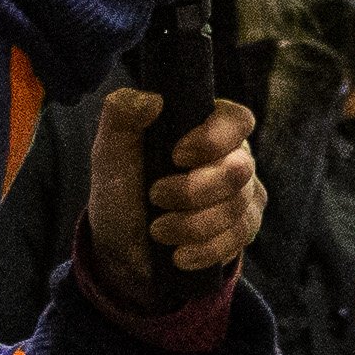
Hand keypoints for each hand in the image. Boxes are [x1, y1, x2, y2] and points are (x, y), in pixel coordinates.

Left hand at [84, 89, 262, 303]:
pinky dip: (204, 249)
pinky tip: (179, 254)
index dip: (214, 138)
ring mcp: (244, 193)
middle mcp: (235, 156)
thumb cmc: (121, 188)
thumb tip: (151, 100)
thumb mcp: (110, 151)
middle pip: (238, 170)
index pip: (237, 120)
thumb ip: (121, 115)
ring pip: (238, 208)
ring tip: (158, 230)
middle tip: (155, 196)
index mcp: (208, 126)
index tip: (176, 155)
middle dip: (193, 191)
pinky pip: (238, 239)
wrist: (124, 244)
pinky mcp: (244, 228)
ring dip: (192, 224)